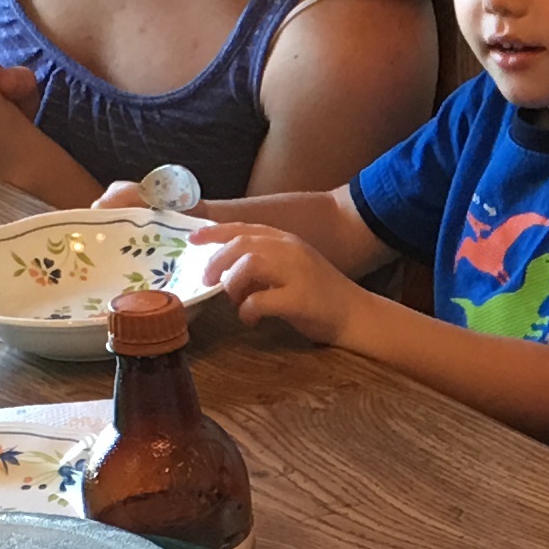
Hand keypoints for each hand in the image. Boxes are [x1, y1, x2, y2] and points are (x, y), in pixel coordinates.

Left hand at [201, 224, 359, 342]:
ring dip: (232, 284)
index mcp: (287, 240)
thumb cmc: (320, 295)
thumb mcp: (291, 269)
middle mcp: (291, 250)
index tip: (191, 239)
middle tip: (207, 281)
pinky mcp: (300, 299)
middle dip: (217, 262)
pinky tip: (252, 319)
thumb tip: (226, 271)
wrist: (357, 315)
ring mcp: (297, 273)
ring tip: (235, 300)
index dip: (214, 232)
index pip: (243, 228)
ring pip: (249, 264)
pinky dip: (247, 311)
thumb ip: (262, 264)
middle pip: (242, 244)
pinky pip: (260, 300)